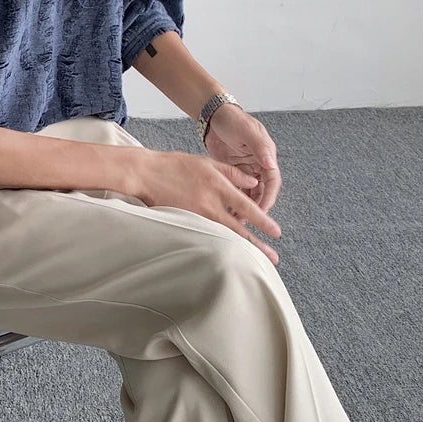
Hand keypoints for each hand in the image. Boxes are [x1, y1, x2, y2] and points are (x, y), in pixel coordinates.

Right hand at [128, 148, 282, 264]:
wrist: (146, 173)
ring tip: (252, 259)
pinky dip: (219, 242)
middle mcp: (210, 204)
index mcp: (218, 186)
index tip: (276, 232)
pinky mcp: (185, 221)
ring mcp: (196, 215)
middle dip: (257, 245)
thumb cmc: (175, 165)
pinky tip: (226, 250)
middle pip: (238, 229)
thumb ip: (232, 172)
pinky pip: (206, 234)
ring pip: (223, 235)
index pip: (247, 208)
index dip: (263, 221)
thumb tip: (253, 182)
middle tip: (273, 258)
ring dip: (239, 247)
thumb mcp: (207, 162)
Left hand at [203, 104, 282, 256]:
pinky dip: (231, 200)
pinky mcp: (231, 172)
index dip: (268, 197)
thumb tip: (269, 163)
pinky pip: (234, 190)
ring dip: (243, 207)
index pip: (272, 181)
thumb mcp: (246, 131)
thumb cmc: (233, 119)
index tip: (262, 211)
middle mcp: (258, 165)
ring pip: (248, 193)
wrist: (214, 116)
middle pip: (261, 191)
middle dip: (256, 208)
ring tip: (235, 221)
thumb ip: (258, 146)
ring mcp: (244, 169)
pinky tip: (224, 211)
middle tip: (248, 221)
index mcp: (266, 156)